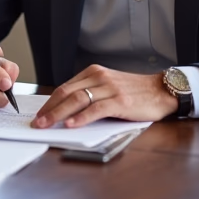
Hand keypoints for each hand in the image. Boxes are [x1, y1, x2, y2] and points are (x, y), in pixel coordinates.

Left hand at [34, 65, 177, 128]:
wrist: (161, 90)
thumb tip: (65, 110)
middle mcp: (99, 77)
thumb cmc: (134, 91)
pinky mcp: (120, 101)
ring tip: (47, 125)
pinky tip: (71, 124)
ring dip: (59, 114)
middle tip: (37, 122)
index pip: (64, 87)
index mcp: (93, 72)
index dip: (49, 102)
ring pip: (77, 100)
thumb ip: (90, 93)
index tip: (39, 114)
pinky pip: (96, 109)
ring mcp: (110, 89)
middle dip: (49, 109)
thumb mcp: (108, 86)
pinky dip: (81, 117)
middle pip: (66, 93)